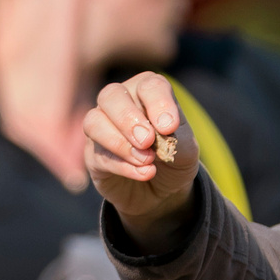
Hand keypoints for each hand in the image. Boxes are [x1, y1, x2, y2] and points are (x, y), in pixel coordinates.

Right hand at [84, 72, 200, 252]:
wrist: (163, 195)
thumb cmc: (176, 161)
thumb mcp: (187, 152)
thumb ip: (178, 140)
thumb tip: (161, 137)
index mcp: (148, 93)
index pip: (149, 85)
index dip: (158, 102)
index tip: (170, 126)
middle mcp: (121, 104)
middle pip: (112, 96)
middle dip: (130, 118)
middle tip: (150, 140)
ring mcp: (102, 128)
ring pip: (95, 121)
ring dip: (121, 140)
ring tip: (148, 160)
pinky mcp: (93, 155)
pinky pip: (97, 154)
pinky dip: (121, 164)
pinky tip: (143, 174)